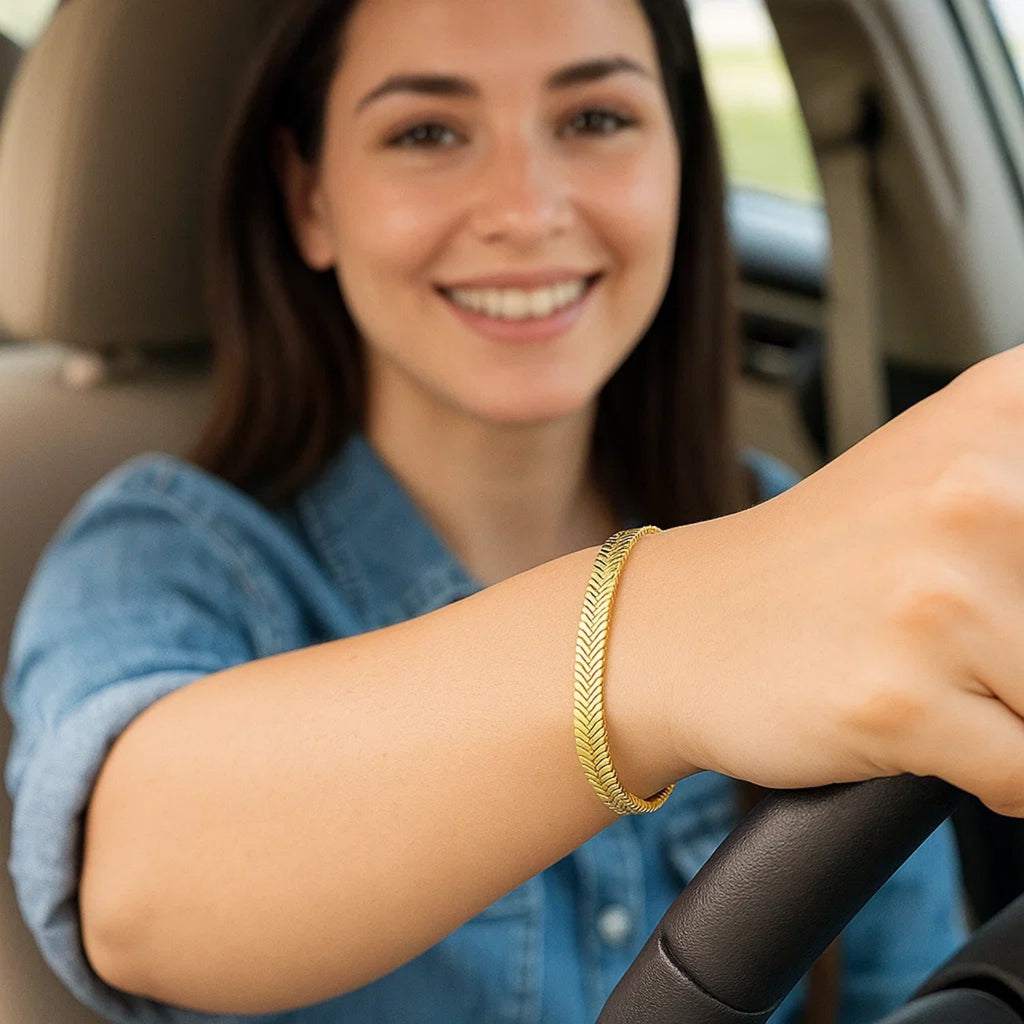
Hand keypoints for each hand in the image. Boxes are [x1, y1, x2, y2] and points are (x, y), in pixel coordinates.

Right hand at [664, 345, 1023, 815]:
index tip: (1010, 589)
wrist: (679, 627)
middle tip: (974, 634)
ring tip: (943, 677)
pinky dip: (998, 773)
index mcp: (998, 413)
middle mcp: (974, 491)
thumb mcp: (948, 474)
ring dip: (1016, 708)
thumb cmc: (812, 565)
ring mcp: (936, 597)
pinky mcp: (900, 699)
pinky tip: (931, 727)